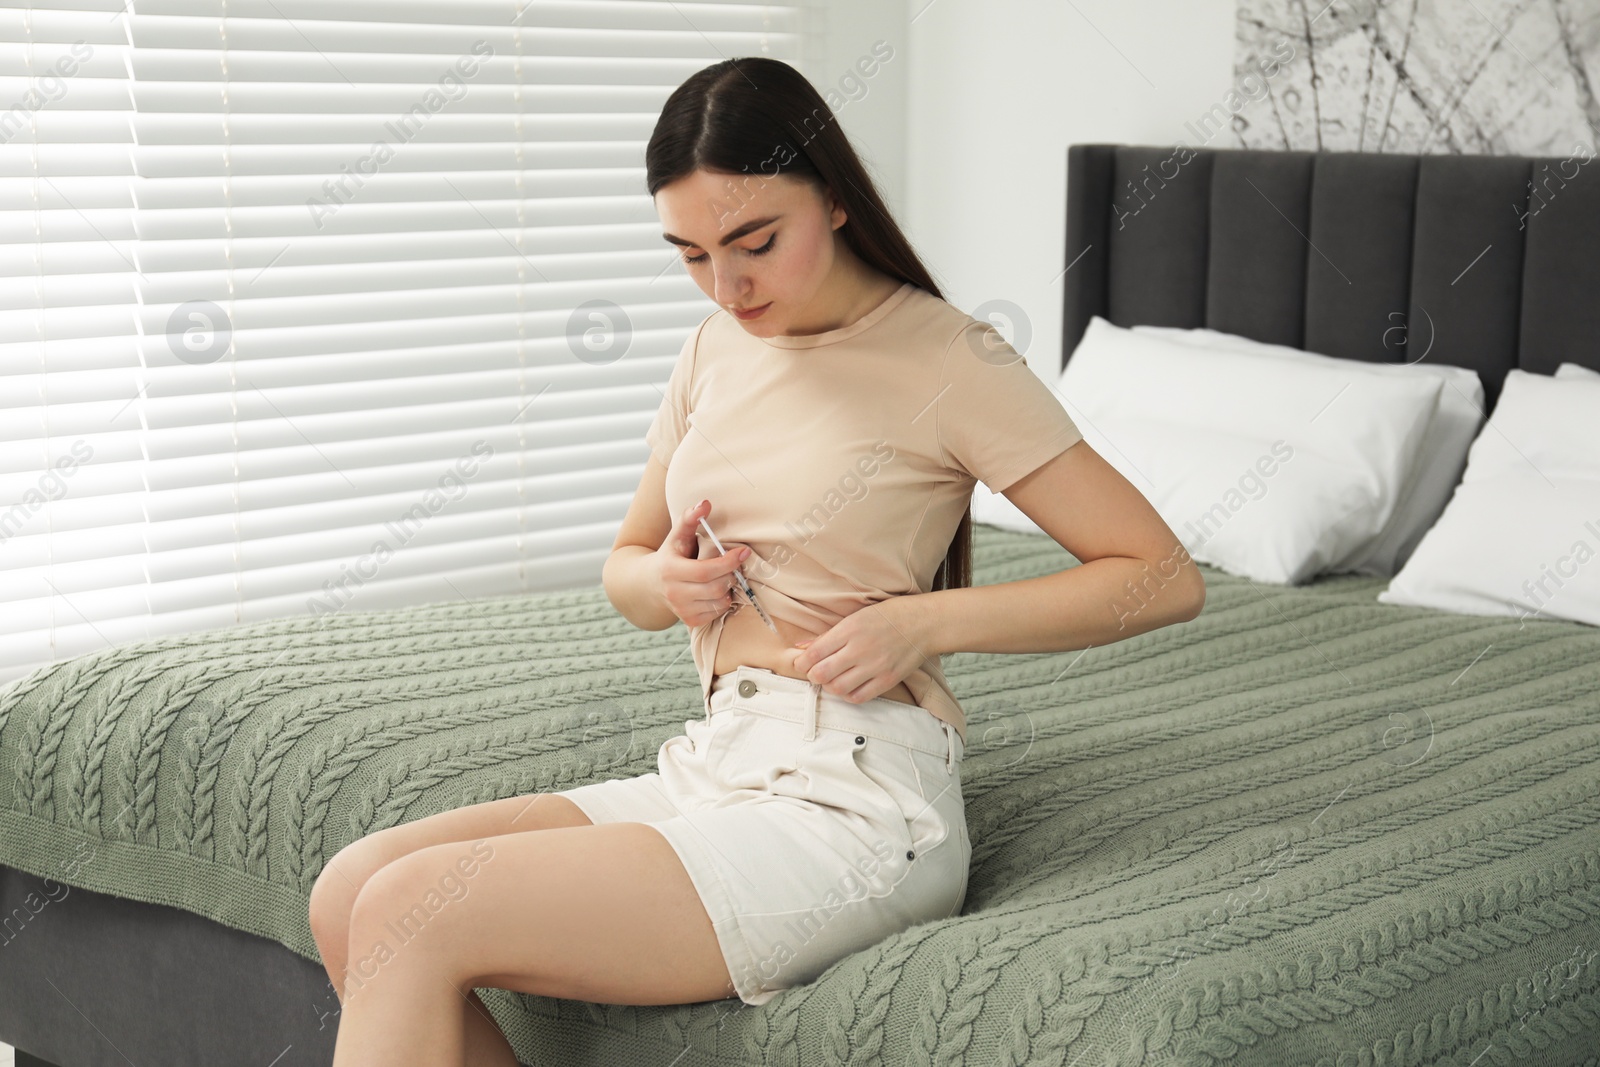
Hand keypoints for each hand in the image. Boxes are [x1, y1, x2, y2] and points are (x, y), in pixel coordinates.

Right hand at [655, 499, 749, 627]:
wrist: (650, 584)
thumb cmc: (670, 555)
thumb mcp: (676, 536)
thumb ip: (690, 518)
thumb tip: (705, 503)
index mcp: (671, 571)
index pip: (706, 571)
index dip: (728, 562)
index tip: (743, 552)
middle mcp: (674, 594)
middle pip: (716, 587)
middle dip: (730, 574)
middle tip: (733, 564)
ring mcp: (682, 610)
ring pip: (720, 601)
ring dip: (728, 588)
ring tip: (724, 576)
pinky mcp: (690, 621)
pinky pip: (717, 612)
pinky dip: (722, 600)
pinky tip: (716, 589)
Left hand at [788, 597, 929, 703]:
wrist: (923, 623)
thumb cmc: (888, 616)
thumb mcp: (855, 617)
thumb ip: (828, 635)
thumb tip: (801, 647)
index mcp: (850, 629)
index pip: (814, 653)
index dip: (802, 663)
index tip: (801, 663)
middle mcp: (861, 649)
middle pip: (822, 674)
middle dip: (813, 675)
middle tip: (815, 672)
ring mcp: (875, 666)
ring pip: (837, 688)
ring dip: (829, 686)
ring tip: (832, 679)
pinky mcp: (887, 680)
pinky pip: (858, 697)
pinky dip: (847, 695)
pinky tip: (848, 687)